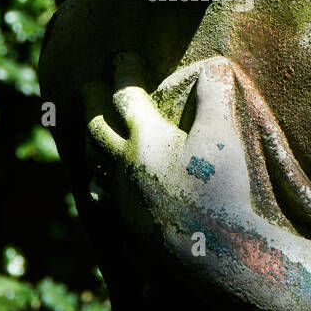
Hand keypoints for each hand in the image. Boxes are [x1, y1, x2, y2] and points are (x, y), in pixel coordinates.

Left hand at [82, 53, 254, 226]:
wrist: (212, 254)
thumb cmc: (219, 190)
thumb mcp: (222, 136)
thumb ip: (215, 98)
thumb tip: (214, 65)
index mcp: (145, 138)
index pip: (126, 96)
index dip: (123, 71)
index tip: (121, 55)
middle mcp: (125, 166)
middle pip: (98, 129)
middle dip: (92, 103)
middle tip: (88, 86)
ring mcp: (123, 199)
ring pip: (95, 166)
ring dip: (91, 145)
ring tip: (91, 136)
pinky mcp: (127, 228)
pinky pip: (104, 202)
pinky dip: (100, 188)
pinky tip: (103, 192)